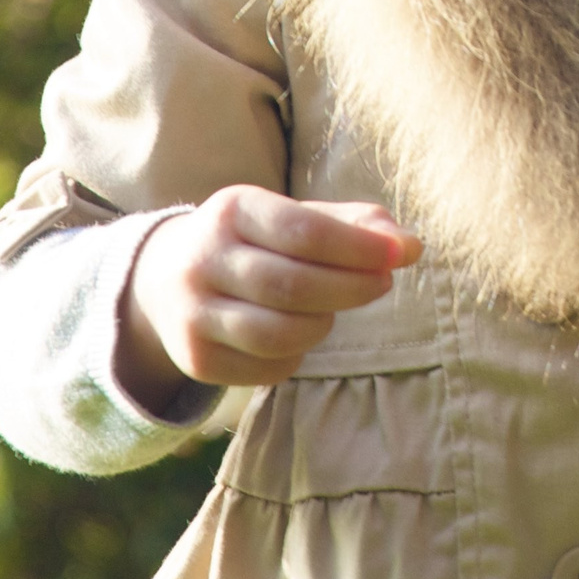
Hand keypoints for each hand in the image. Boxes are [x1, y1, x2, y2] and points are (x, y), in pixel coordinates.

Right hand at [115, 185, 420, 413]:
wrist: (169, 275)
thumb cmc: (261, 239)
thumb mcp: (299, 215)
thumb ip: (359, 225)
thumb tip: (410, 248)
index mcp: (232, 210)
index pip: (304, 232)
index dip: (359, 248)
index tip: (399, 255)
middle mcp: (202, 260)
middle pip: (293, 286)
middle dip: (351, 288)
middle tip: (381, 284)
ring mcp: (191, 313)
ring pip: (278, 334)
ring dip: (322, 325)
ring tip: (331, 310)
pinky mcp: (194, 359)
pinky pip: (265, 368)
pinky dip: (296, 355)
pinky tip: (297, 334)